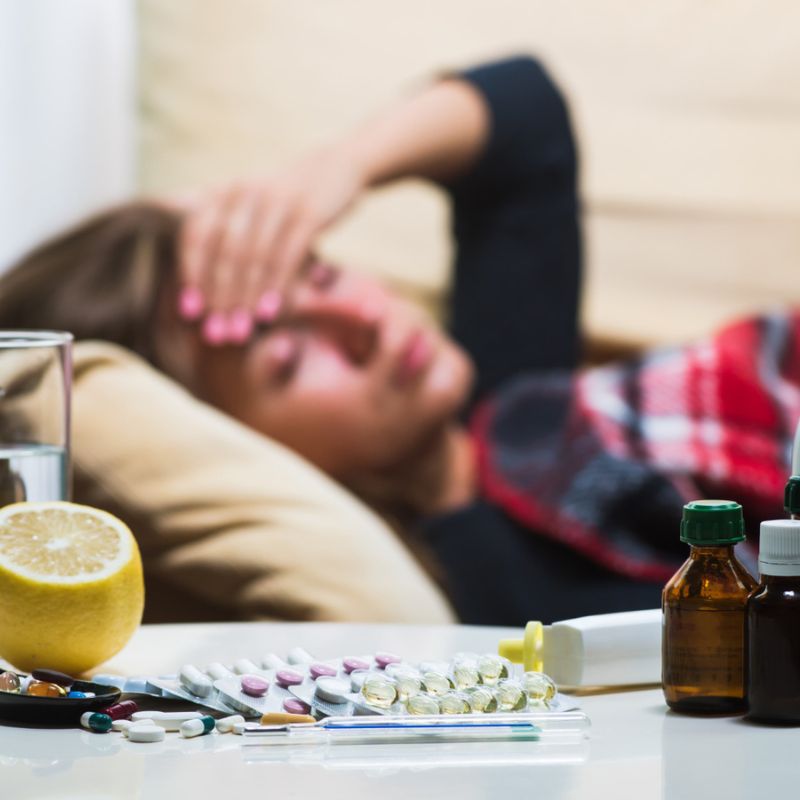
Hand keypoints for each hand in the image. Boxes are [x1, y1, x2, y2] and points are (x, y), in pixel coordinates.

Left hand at [177, 146, 366, 343]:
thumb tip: (195, 273)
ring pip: (253, 258)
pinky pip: (286, 256)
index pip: (196, 236)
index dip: (193, 276)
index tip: (191, 313)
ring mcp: (276, 201)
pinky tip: (272, 312)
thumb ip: (219, 228)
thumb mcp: (249, 204)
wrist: (337, 168)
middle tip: (220, 333)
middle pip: (224, 253)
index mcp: (223, 191)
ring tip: (243, 330)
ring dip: (247, 299)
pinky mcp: (307, 213)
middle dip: (221, 298)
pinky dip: (277, 287)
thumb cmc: (286, 200)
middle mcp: (244, 192)